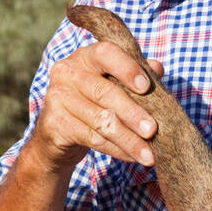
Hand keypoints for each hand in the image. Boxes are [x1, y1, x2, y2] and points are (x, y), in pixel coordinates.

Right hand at [29, 40, 165, 174]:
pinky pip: (92, 138)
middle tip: (153, 130)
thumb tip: (157, 68)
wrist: (59, 133)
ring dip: (128, 139)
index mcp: (85, 56)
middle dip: (132, 113)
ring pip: (100, 120)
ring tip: (149, 155)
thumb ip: (135, 74)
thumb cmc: (94, 103)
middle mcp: (67, 72)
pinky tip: (132, 157)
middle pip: (104, 92)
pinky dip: (116, 149)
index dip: (127, 68)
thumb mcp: (114, 85)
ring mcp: (57, 97)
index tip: (146, 87)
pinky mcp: (54, 123)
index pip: (106, 53)